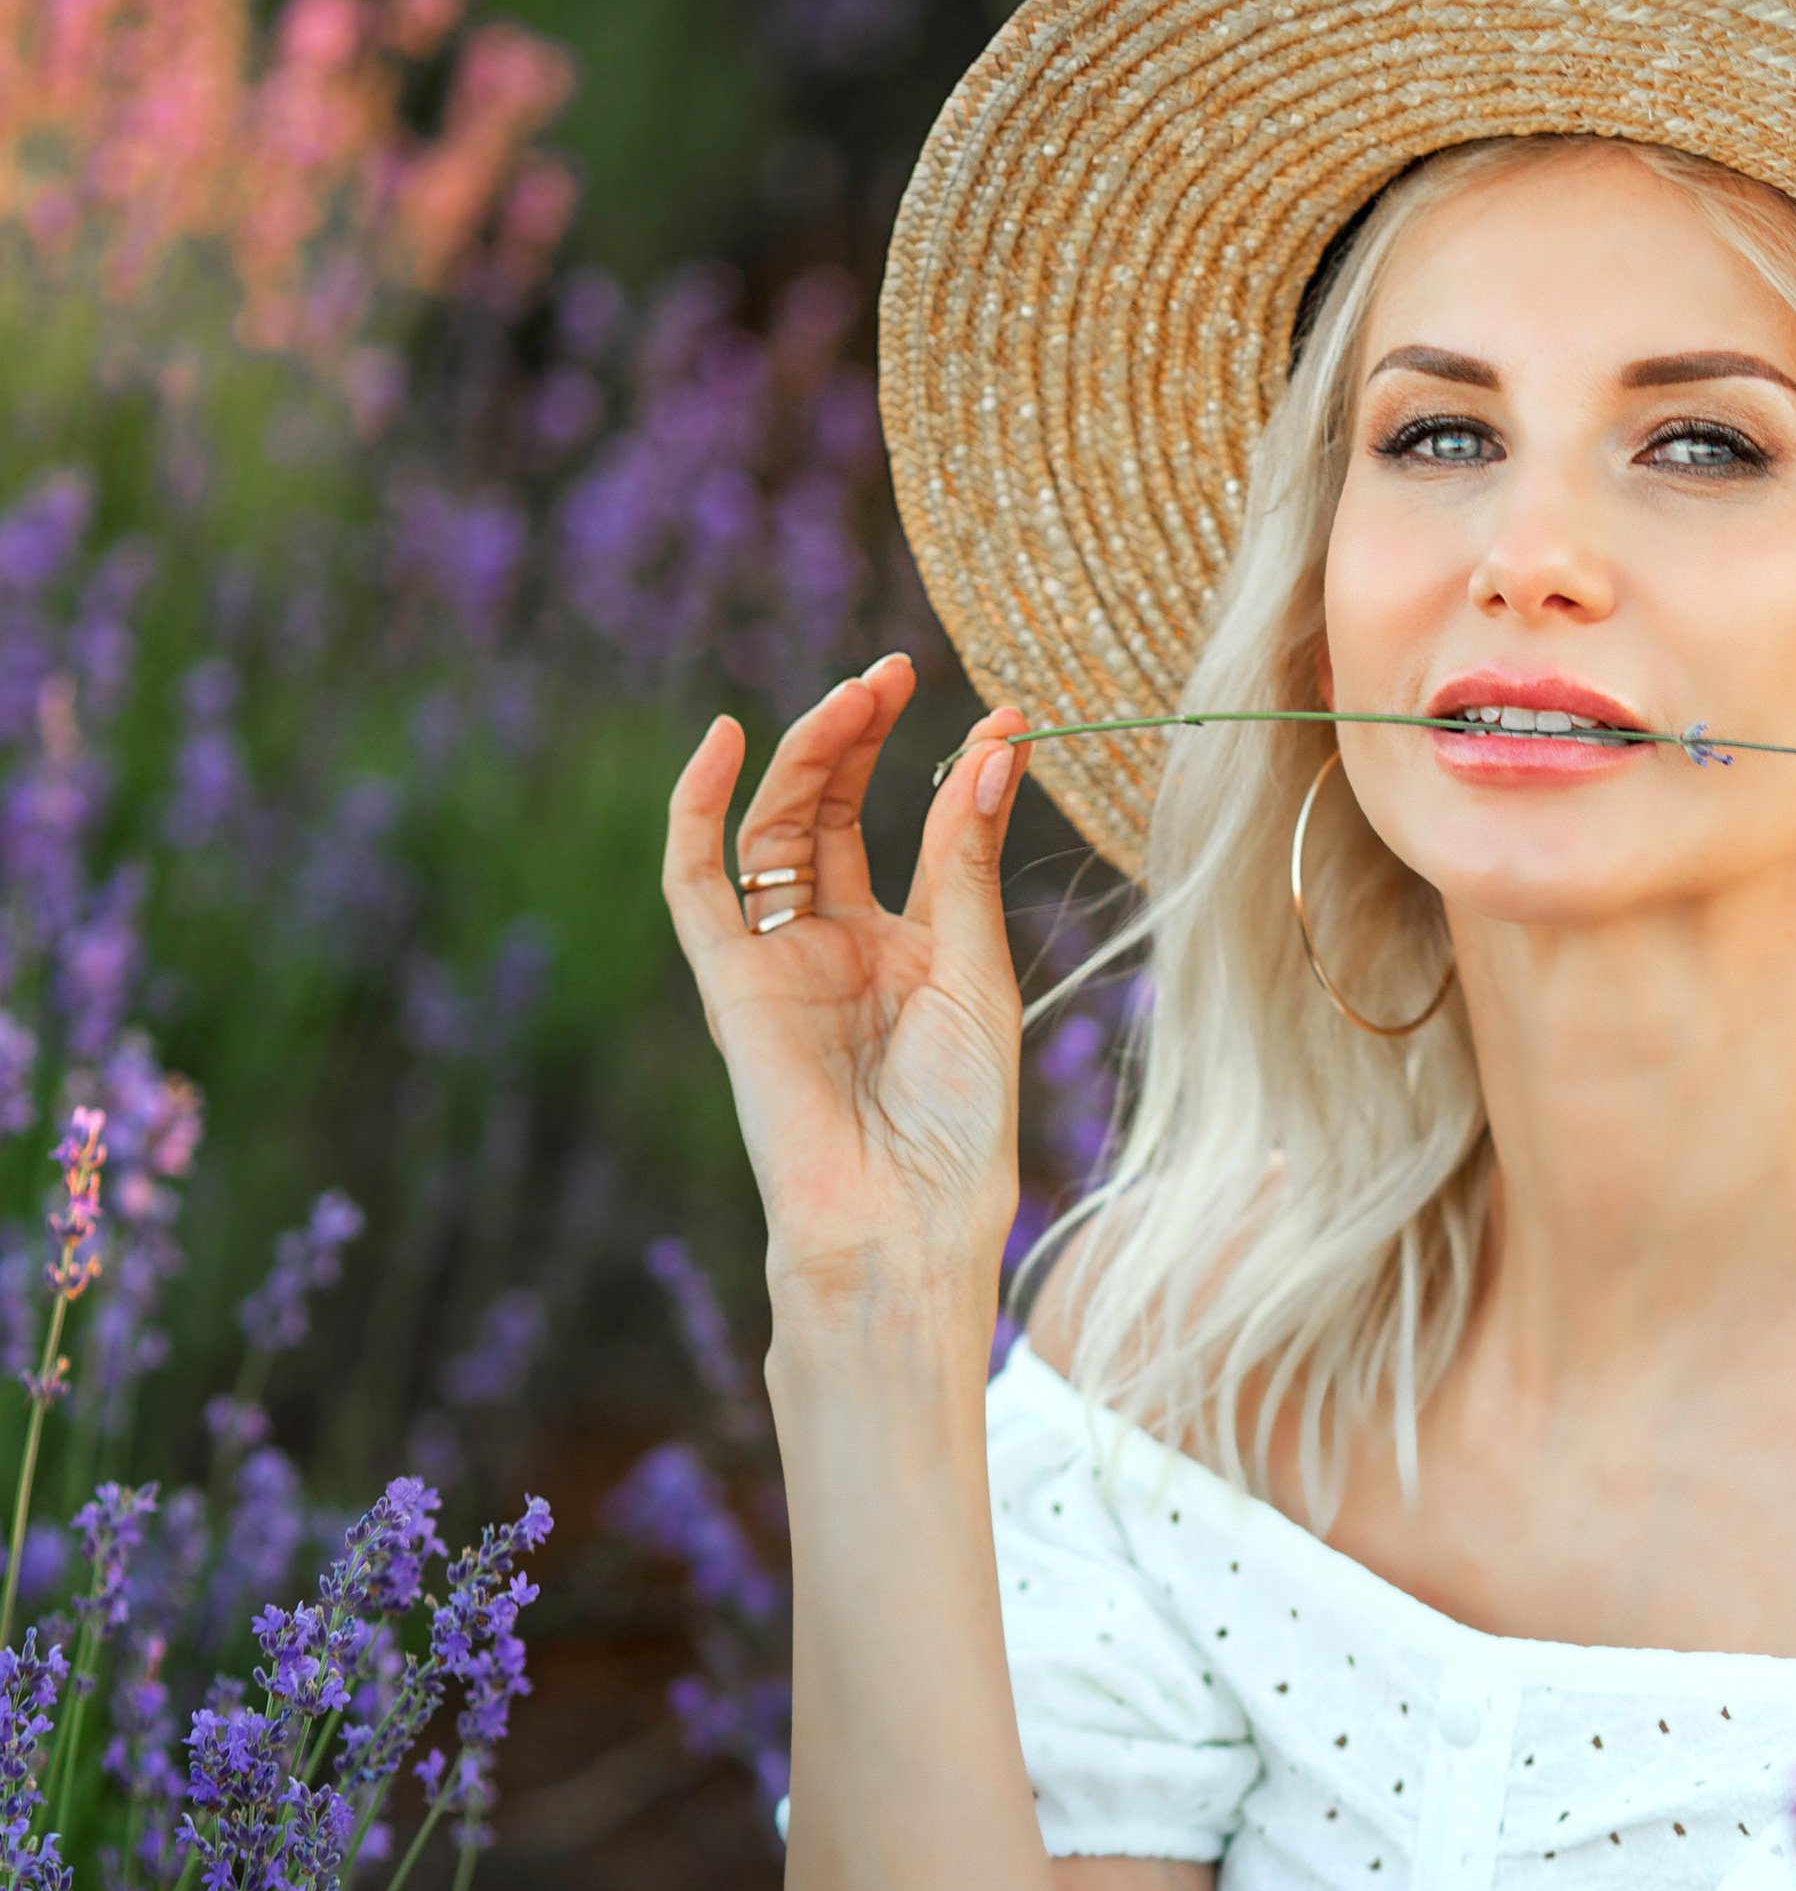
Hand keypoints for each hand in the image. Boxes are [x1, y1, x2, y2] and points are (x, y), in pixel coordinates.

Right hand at [660, 656, 1029, 1321]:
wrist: (901, 1219)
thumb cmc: (958, 1124)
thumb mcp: (978, 974)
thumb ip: (966, 862)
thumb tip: (991, 746)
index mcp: (913, 955)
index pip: (923, 835)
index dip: (956, 771)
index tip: (1005, 715)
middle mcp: (840, 950)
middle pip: (832, 815)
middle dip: (861, 738)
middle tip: (898, 670)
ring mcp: (781, 961)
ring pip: (772, 829)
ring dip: (807, 754)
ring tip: (857, 692)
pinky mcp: (728, 980)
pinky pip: (694, 881)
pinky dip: (696, 809)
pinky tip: (722, 740)